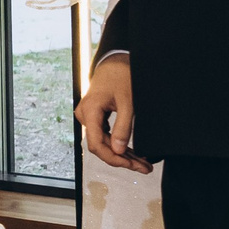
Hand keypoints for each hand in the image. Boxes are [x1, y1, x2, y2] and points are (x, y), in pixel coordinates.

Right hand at [75, 54, 148, 172]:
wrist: (114, 61)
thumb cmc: (120, 76)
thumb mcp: (127, 102)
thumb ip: (123, 127)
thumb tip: (119, 151)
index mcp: (90, 111)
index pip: (96, 144)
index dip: (113, 158)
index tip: (131, 165)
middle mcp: (85, 115)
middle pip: (101, 146)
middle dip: (122, 159)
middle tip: (144, 167)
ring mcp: (89, 116)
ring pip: (104, 142)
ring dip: (122, 154)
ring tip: (142, 163)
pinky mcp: (95, 117)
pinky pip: (105, 135)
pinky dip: (119, 144)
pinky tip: (133, 153)